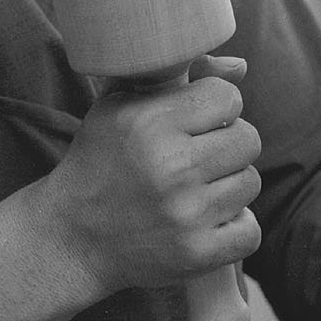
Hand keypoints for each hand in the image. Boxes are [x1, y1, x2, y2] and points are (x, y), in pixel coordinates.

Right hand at [35, 71, 262, 299]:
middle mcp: (170, 167)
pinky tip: (207, 222)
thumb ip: (177, 75)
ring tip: (197, 190)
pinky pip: (250, 232)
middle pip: (248, 139)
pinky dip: (235, 228)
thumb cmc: (101, 162)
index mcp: (150, 123)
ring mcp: (185, 215)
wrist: (70, 238)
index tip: (198, 122)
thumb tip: (240, 65)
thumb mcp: (121, 106)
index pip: (228, 97)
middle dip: (228, 145)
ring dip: (230, 186)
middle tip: (200, 158)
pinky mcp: (195, 254)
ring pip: (250, 183)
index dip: (217, 107)